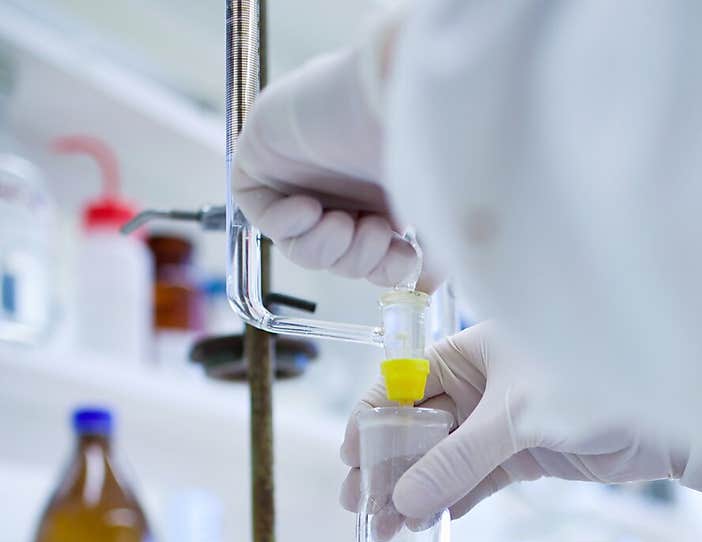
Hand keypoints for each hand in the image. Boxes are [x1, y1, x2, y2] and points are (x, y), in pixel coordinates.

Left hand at [231, 27, 420, 286]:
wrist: (390, 88)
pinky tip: (309, 208)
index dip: (386, 269)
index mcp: (384, 190)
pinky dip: (287, 224)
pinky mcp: (260, 157)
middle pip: (338, 256)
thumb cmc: (420, 138)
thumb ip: (432, 252)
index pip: (374, 253)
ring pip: (301, 246)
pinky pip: (262, 216)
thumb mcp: (433, 209)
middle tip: (376, 234)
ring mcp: (301, 170)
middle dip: (358, 258)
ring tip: (345, 224)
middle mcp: (344, 181)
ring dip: (326, 248)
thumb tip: (426, 285)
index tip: (406, 264)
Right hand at [341, 322, 685, 519]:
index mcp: (471, 350)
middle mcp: (480, 382)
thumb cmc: (597, 389)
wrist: (672, 422)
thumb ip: (457, 460)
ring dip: (414, 491)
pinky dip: (448, 501)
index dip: (373, 421)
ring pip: (441, 459)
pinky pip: (471, 480)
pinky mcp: (522, 456)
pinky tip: (425, 524)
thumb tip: (402, 500)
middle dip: (386, 465)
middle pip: (416, 426)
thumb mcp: (517, 421)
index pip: (403, 384)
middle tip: (359, 507)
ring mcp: (500, 422)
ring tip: (387, 530)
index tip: (352, 461)